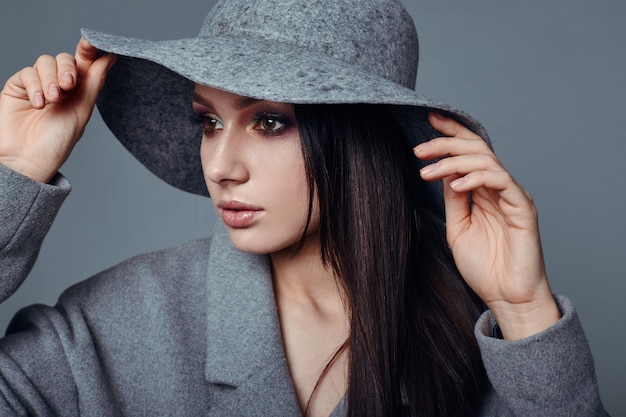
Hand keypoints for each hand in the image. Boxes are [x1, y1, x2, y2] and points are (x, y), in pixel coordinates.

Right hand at [0, 38, 114, 182]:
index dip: (89, 50)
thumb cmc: (56, 142)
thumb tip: (110, 58)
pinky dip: (34, 86)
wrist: (27, 160)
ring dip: (50, 78)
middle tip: (68, 86)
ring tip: (52, 100)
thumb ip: (93, 84)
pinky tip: (38, 104)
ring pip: (45, 62)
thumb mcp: (81, 112)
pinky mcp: (18, 87)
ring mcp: (38, 85)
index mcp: (79, 91)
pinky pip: (27, 73)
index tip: (92, 43)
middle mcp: (59, 85)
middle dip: (68, 69)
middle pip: (65, 59)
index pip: (85, 63)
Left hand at [414, 112, 559, 339]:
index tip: (428, 120)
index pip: (468, 153)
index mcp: (483, 191)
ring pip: (485, 160)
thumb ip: (453, 200)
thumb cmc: (485, 268)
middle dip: (445, 143)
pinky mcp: (523, 208)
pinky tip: (456, 184)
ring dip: (453, 161)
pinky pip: (501, 181)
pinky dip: (477, 177)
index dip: (451, 133)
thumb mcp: (458, 228)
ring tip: (427, 171)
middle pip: (475, 149)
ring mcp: (512, 196)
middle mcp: (498, 189)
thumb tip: (443, 173)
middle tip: (419, 149)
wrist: (507, 298)